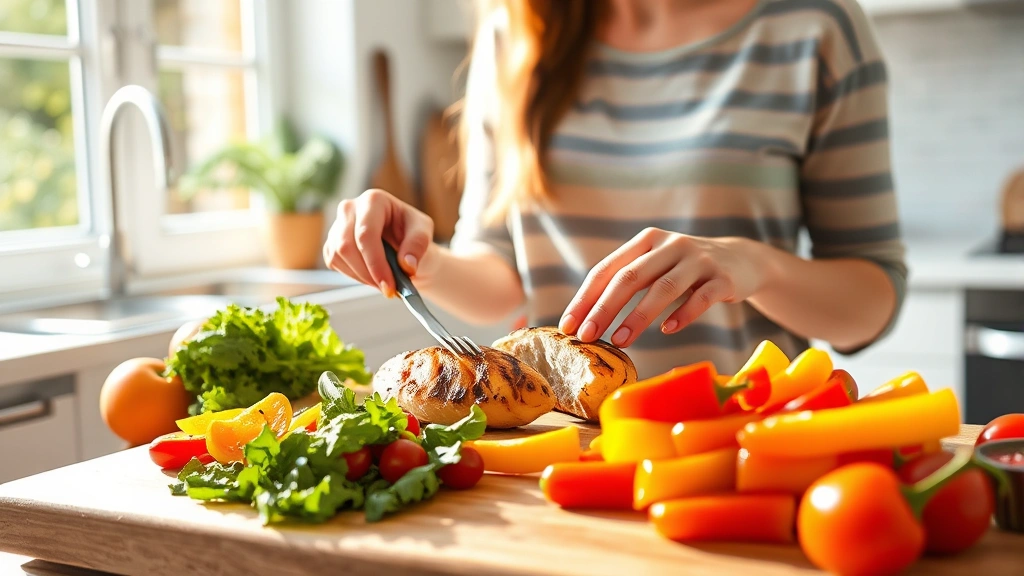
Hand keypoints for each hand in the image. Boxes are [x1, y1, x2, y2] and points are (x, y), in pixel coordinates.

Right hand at [323, 189, 434, 295]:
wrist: (403, 243)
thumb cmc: (412, 234)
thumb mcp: (424, 232)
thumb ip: (418, 244)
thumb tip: (406, 265)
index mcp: (373, 200)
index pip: (366, 233)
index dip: (375, 263)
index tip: (389, 285)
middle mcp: (349, 208)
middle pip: (346, 246)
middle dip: (368, 273)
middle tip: (388, 290)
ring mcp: (337, 225)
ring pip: (338, 257)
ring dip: (362, 277)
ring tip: (384, 283)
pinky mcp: (331, 243)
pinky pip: (334, 263)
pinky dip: (354, 276)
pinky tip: (371, 277)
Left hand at [559, 229, 766, 347]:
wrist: (743, 260)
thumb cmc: (686, 270)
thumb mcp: (656, 266)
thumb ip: (628, 282)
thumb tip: (586, 319)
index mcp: (646, 240)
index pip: (607, 269)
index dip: (585, 298)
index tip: (569, 325)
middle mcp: (670, 244)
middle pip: (630, 277)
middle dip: (604, 308)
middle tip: (587, 336)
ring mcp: (698, 259)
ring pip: (663, 288)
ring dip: (638, 316)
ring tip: (620, 341)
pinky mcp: (723, 277)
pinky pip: (700, 298)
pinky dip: (683, 315)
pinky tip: (667, 330)